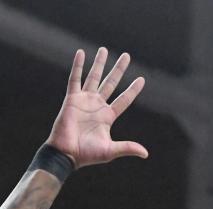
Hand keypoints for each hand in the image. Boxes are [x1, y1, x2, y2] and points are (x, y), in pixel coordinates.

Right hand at [46, 47, 147, 167]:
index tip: (142, 79)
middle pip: (111, 83)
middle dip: (118, 70)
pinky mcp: (72, 99)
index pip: (124, 100)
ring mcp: (84, 101)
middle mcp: (97, 106)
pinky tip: (81, 53)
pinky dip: (78, 66)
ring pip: (94, 77)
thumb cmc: (86, 154)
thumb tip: (145, 154)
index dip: (132, 90)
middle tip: (126, 56)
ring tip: (104, 49)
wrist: (66, 153)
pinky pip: (75, 79)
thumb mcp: (110, 150)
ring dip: (99, 63)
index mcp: (107, 117)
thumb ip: (127, 147)